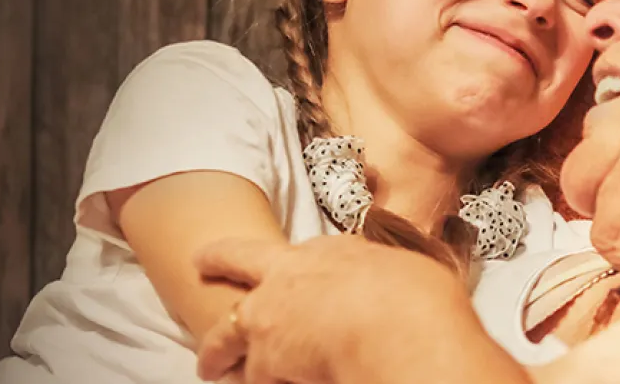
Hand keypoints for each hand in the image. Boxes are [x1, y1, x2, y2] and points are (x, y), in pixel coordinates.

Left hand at [194, 235, 495, 383]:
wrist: (399, 331)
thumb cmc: (418, 301)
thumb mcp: (412, 271)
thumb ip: (392, 275)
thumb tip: (403, 281)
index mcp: (331, 250)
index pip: (304, 248)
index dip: (293, 259)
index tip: (290, 265)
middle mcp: (291, 274)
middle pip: (236, 259)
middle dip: (216, 259)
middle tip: (201, 263)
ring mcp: (269, 316)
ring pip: (224, 332)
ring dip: (215, 350)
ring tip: (209, 366)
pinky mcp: (263, 360)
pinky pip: (248, 378)